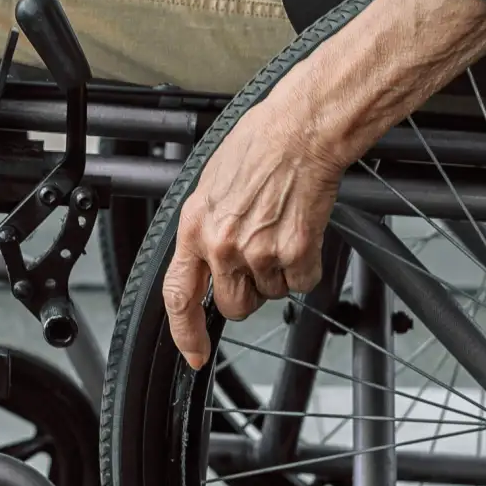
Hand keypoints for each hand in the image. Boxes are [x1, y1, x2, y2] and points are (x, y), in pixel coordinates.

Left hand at [162, 86, 344, 369]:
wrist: (298, 133)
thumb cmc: (256, 149)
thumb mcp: (209, 189)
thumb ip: (204, 231)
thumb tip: (205, 263)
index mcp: (194, 228)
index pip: (179, 295)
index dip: (185, 332)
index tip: (193, 353)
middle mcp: (222, 245)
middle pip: (233, 307)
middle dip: (247, 293)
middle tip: (258, 258)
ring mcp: (260, 252)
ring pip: (272, 295)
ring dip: (278, 274)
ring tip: (279, 230)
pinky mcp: (296, 252)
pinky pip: (303, 283)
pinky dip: (307, 267)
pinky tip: (301, 233)